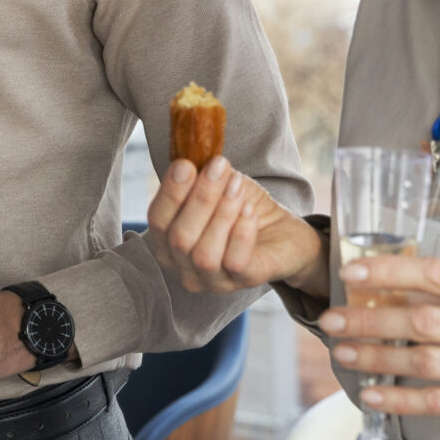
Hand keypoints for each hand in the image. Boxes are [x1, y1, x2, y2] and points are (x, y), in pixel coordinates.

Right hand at [146, 156, 326, 296]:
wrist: (281, 230)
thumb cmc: (242, 207)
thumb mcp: (218, 185)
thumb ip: (200, 175)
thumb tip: (192, 157)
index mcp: (169, 242)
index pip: (157, 222)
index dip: (169, 194)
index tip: (186, 165)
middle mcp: (185, 267)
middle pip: (179, 238)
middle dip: (200, 198)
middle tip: (219, 167)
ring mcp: (213, 280)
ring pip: (204, 254)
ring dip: (221, 214)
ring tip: (237, 186)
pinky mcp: (243, 282)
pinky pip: (235, 262)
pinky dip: (241, 233)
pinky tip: (248, 211)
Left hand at [322, 254, 439, 439]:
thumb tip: (384, 285)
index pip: (439, 274)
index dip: (391, 271)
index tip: (351, 272)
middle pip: (424, 321)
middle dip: (369, 320)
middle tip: (330, 320)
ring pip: (425, 362)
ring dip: (376, 359)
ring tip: (342, 353)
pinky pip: (439, 402)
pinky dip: (400, 400)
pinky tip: (371, 396)